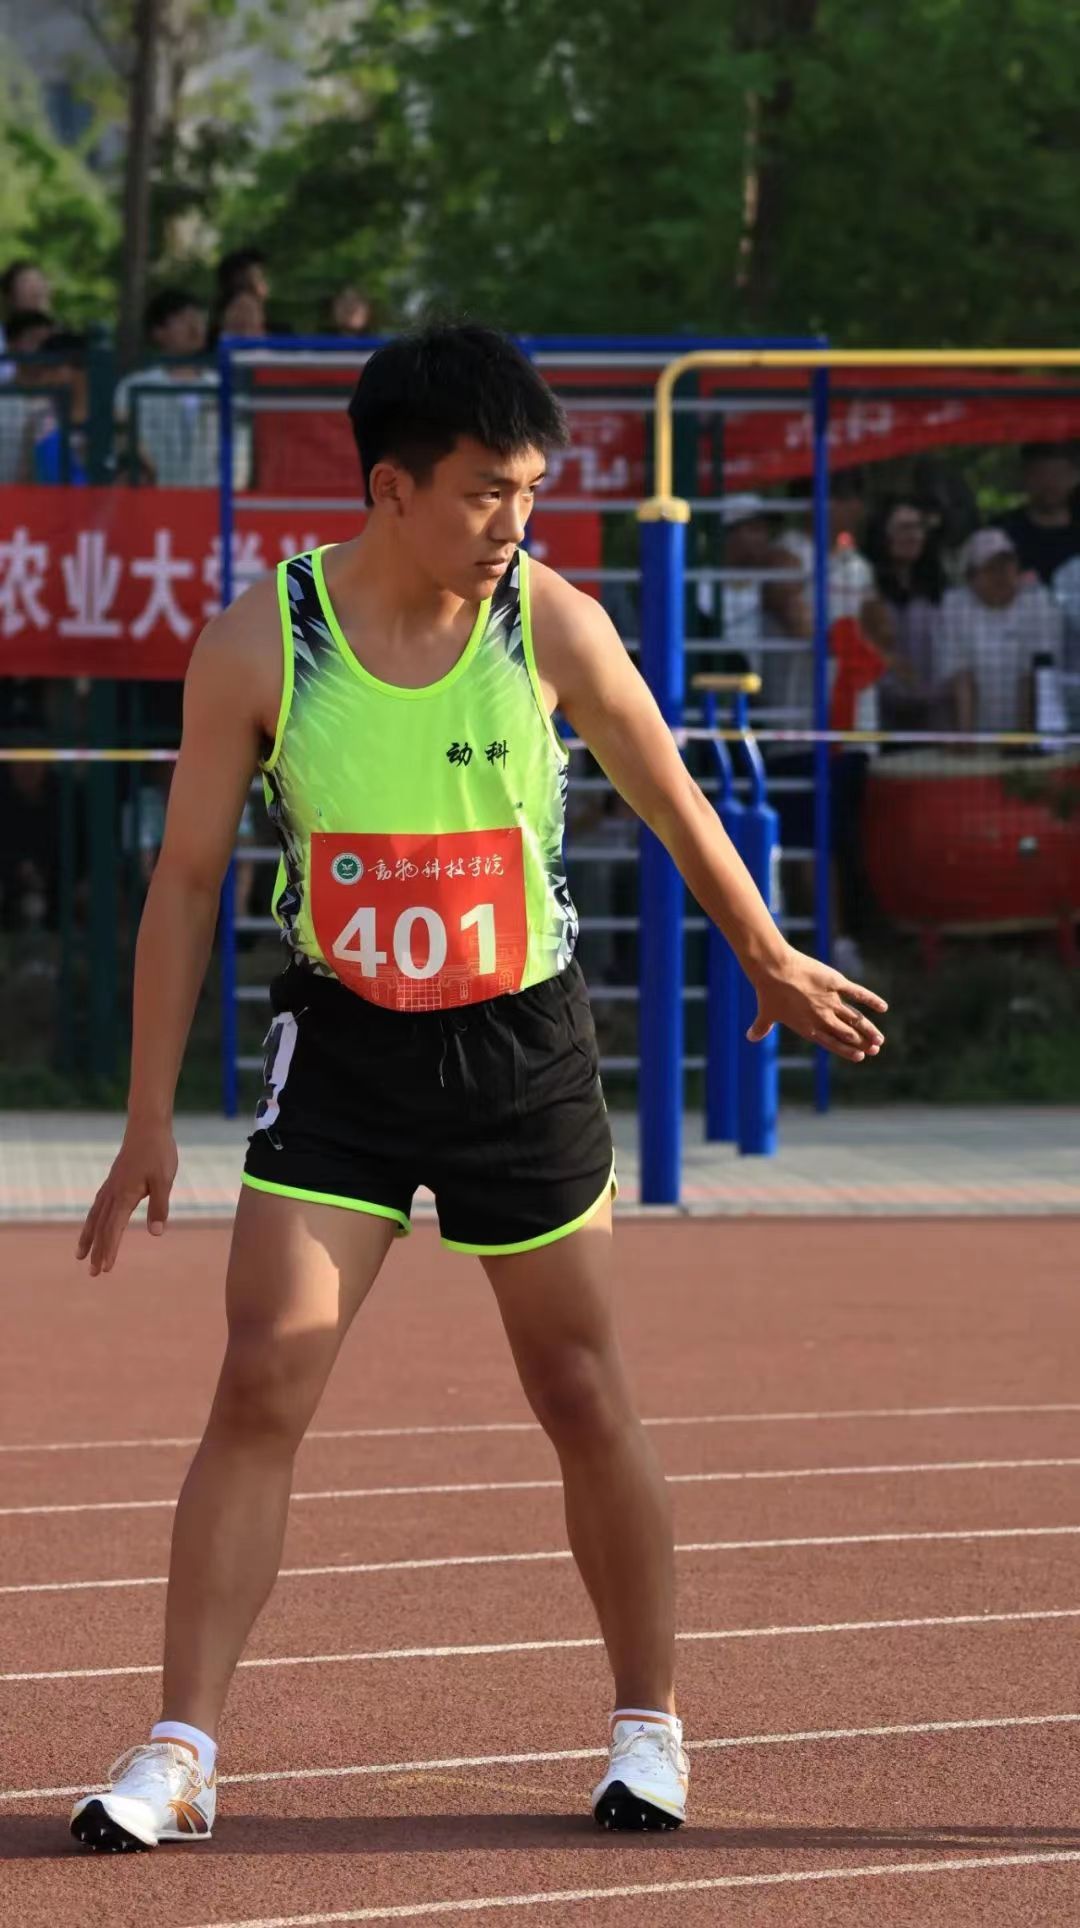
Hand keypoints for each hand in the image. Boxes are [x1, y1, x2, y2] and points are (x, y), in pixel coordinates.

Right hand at [76, 1124, 177, 1276]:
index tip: (105, 1269)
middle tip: (92, 1274)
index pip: (114, 1229)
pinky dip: (92, 1220)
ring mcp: (111, 1186)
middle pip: (101, 1227)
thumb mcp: (164, 1180)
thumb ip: (159, 1207)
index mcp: (124, 1196)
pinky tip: (92, 1225)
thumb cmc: (159, 1152)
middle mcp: (113, 1193)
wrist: (148, 1126)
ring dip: (88, 1238)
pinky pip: (98, 1206)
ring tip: (80, 1256)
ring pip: (95, 1217)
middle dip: (96, 1251)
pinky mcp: (113, 1180)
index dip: (109, 1250)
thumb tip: (156, 1233)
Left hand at [747, 945, 886, 1062]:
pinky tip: (883, 1007)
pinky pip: (858, 994)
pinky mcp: (836, 983)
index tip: (860, 1056)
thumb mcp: (765, 1013)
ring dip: (869, 1029)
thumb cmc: (768, 992)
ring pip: (855, 1019)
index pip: (832, 1043)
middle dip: (863, 1042)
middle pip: (848, 1033)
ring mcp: (830, 1001)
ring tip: (880, 1039)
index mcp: (808, 1027)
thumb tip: (750, 1037)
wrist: (774, 969)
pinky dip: (871, 1000)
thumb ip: (761, 1028)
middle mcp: (822, 1017)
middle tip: (876, 1048)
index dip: (847, 1050)